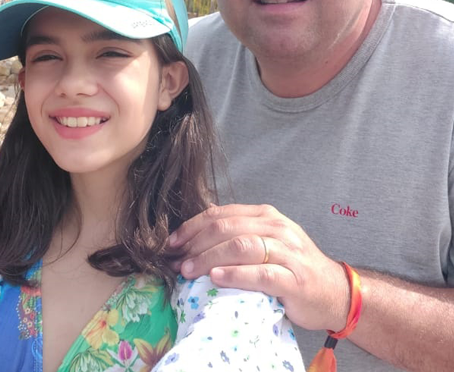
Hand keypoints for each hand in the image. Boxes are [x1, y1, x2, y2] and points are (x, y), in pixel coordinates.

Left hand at [169, 203, 349, 331]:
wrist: (335, 292)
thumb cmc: (293, 268)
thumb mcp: (267, 241)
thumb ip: (238, 232)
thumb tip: (198, 229)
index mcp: (265, 216)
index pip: (220, 214)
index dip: (191, 227)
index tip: (172, 243)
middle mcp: (276, 228)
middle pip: (226, 229)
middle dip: (195, 244)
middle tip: (175, 260)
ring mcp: (287, 252)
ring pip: (240, 247)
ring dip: (208, 258)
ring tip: (188, 270)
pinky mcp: (294, 279)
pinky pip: (260, 273)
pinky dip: (234, 275)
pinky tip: (215, 279)